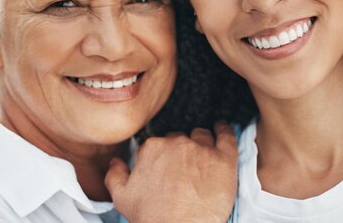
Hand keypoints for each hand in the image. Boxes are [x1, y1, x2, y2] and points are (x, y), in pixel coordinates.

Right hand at [105, 122, 237, 222]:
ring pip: (202, 136)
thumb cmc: (153, 218)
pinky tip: (222, 128)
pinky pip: (227, 136)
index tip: (165, 165)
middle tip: (183, 168)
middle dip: (180, 150)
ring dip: (201, 142)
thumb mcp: (122, 198)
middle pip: (180, 138)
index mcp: (152, 148)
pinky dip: (224, 130)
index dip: (161, 155)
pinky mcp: (223, 159)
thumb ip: (115, 175)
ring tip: (202, 155)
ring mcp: (202, 149)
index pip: (157, 143)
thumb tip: (116, 163)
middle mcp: (177, 143)